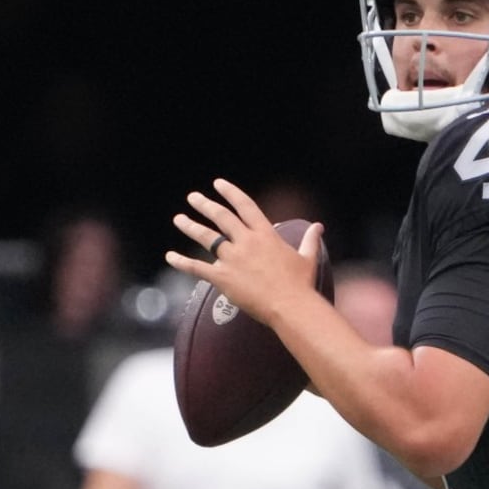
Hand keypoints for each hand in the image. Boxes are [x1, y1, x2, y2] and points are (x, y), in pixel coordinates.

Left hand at [164, 178, 325, 324]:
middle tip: (193, 197)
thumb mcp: (308, 257)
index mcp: (266, 234)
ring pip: (206, 238)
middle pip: (221, 217)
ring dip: (190, 226)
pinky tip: (169, 256)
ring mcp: (232, 258)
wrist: (290, 305)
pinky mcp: (222, 277)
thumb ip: (310, 240)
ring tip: (178, 218)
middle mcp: (246, 242)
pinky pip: (197, 268)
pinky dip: (181, 262)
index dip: (231, 193)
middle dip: (205, 205)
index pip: (245, 206)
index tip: (218, 184)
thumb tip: (319, 227)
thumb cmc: (301, 283)